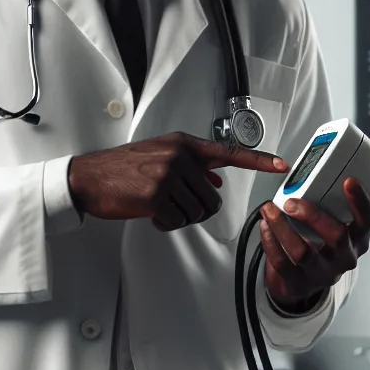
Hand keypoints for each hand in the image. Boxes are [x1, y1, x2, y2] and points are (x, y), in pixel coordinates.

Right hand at [66, 133, 286, 231]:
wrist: (88, 178)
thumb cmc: (122, 169)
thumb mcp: (160, 156)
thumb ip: (192, 166)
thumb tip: (218, 179)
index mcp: (183, 144)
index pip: (229, 152)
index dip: (258, 161)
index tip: (282, 164)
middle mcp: (179, 156)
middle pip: (212, 197)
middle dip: (196, 208)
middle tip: (172, 204)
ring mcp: (168, 176)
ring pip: (198, 212)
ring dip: (180, 217)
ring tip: (158, 207)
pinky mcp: (156, 197)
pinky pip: (178, 222)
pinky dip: (167, 225)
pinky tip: (150, 215)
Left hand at [258, 177, 369, 312]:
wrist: (305, 281)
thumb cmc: (321, 245)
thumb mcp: (333, 227)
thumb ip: (329, 207)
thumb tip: (310, 174)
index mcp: (358, 240)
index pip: (367, 221)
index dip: (360, 202)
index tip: (349, 181)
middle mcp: (344, 258)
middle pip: (337, 237)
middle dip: (313, 215)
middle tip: (292, 202)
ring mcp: (322, 273)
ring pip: (303, 252)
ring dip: (283, 228)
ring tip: (269, 210)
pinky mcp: (299, 284)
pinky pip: (282, 264)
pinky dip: (270, 243)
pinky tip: (265, 227)